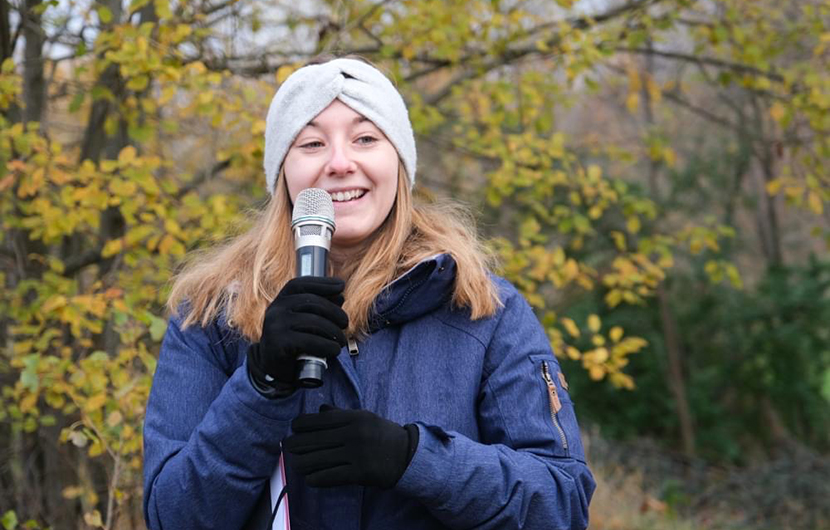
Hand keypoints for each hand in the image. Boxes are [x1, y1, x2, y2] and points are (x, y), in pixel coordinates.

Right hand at [247, 277, 347, 394]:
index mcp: (281, 300)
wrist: (272, 368)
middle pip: (312, 302)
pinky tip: (334, 350)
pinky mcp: (279, 343)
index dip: (322, 283)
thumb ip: (321, 308)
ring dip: (334, 332)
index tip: (341, 286)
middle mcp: (276, 309)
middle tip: (345, 323)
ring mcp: (276, 325)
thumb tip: (340, 296)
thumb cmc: (293, 342)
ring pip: (315, 322)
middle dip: (335, 312)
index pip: (301, 284)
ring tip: (341, 341)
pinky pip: (311, 341)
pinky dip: (328, 346)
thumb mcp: (305, 321)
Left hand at [283, 405, 418, 488]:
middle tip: (290, 447)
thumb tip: (319, 411)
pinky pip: (327, 477)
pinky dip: (314, 478)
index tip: (294, 429)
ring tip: (298, 464)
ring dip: (301, 463)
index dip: (299, 425)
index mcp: (353, 418)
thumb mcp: (364, 418)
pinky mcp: (359, 473)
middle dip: (295, 445)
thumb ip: (340, 415)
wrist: (407, 456)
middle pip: (310, 440)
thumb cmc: (383, 435)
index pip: (316, 421)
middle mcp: (353, 434)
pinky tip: (311, 477)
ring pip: (315, 460)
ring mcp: (356, 454)